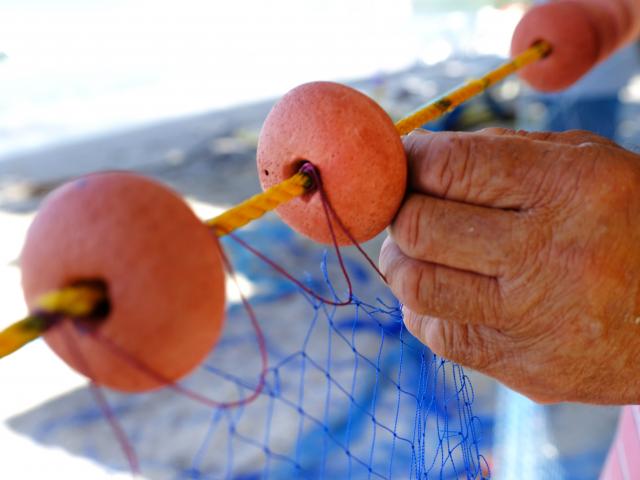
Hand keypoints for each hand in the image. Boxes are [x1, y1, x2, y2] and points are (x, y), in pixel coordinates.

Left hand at [379, 128, 639, 403]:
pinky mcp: (523, 369)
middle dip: (401, 211)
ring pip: (416, 284)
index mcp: (571, 188)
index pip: (449, 166)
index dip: (410, 160)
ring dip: (402, 261)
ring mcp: (535, 320)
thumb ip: (498, 152)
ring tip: (421, 250)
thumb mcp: (585, 164)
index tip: (405, 164)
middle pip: (419, 227)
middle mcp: (550, 255)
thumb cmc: (623, 223)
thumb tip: (414, 154)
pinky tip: (450, 292)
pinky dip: (425, 306)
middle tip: (411, 208)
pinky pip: (436, 333)